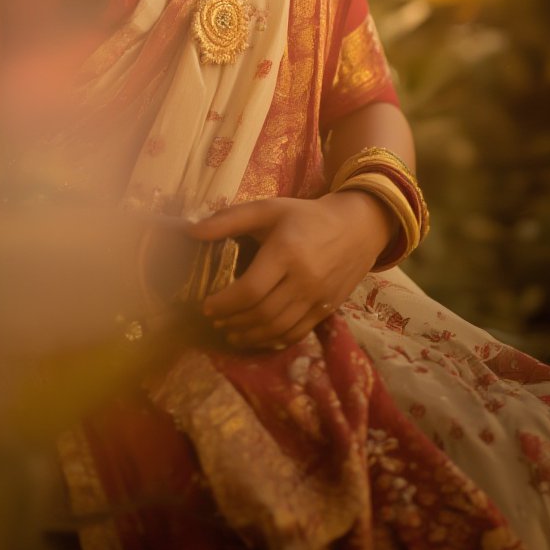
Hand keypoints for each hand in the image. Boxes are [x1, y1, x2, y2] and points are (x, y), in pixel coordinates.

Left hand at [186, 190, 393, 349]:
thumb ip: (229, 220)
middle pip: (263, 313)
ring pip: (279, 328)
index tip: (206, 305)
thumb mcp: (268, 209)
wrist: (357, 228)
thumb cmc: (305, 216)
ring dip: (251, 335)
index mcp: (286, 252)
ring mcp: (318, 298)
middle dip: (234, 322)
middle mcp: (304, 279)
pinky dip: (275, 340)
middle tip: (216, 320)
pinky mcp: (328, 309)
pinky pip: (298, 333)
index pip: (250, 290)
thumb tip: (192, 232)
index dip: (224, 303)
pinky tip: (259, 337)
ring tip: (232, 333)